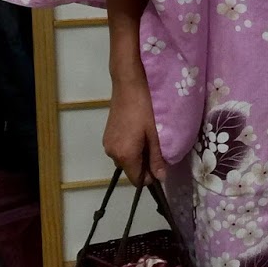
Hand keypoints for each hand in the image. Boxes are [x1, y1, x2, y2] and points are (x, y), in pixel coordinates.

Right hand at [103, 69, 165, 184]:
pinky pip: (120, 150)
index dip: (150, 177)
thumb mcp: (155, 135)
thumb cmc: (145, 109)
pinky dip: (130, 148)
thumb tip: (161, 178)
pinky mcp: (106, 136)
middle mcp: (112, 154)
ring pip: (126, 160)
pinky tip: (138, 133)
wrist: (128, 86)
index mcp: (125, 156)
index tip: (160, 165)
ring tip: (147, 137)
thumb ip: (157, 158)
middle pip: (131, 170)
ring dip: (137, 155)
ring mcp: (107, 145)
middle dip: (144, 165)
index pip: (137, 180)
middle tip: (156, 147)